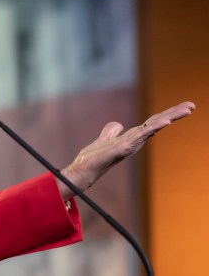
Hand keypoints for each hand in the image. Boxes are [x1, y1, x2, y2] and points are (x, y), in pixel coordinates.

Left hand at [58, 101, 195, 199]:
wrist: (83, 169)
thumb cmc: (94, 157)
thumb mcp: (105, 139)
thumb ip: (112, 131)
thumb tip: (118, 124)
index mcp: (133, 137)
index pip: (153, 122)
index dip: (167, 114)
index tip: (184, 107)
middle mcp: (135, 140)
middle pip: (157, 123)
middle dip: (174, 114)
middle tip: (192, 106)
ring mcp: (131, 144)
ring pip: (153, 127)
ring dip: (169, 118)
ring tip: (186, 110)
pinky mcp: (122, 148)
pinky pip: (141, 136)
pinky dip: (154, 128)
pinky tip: (165, 122)